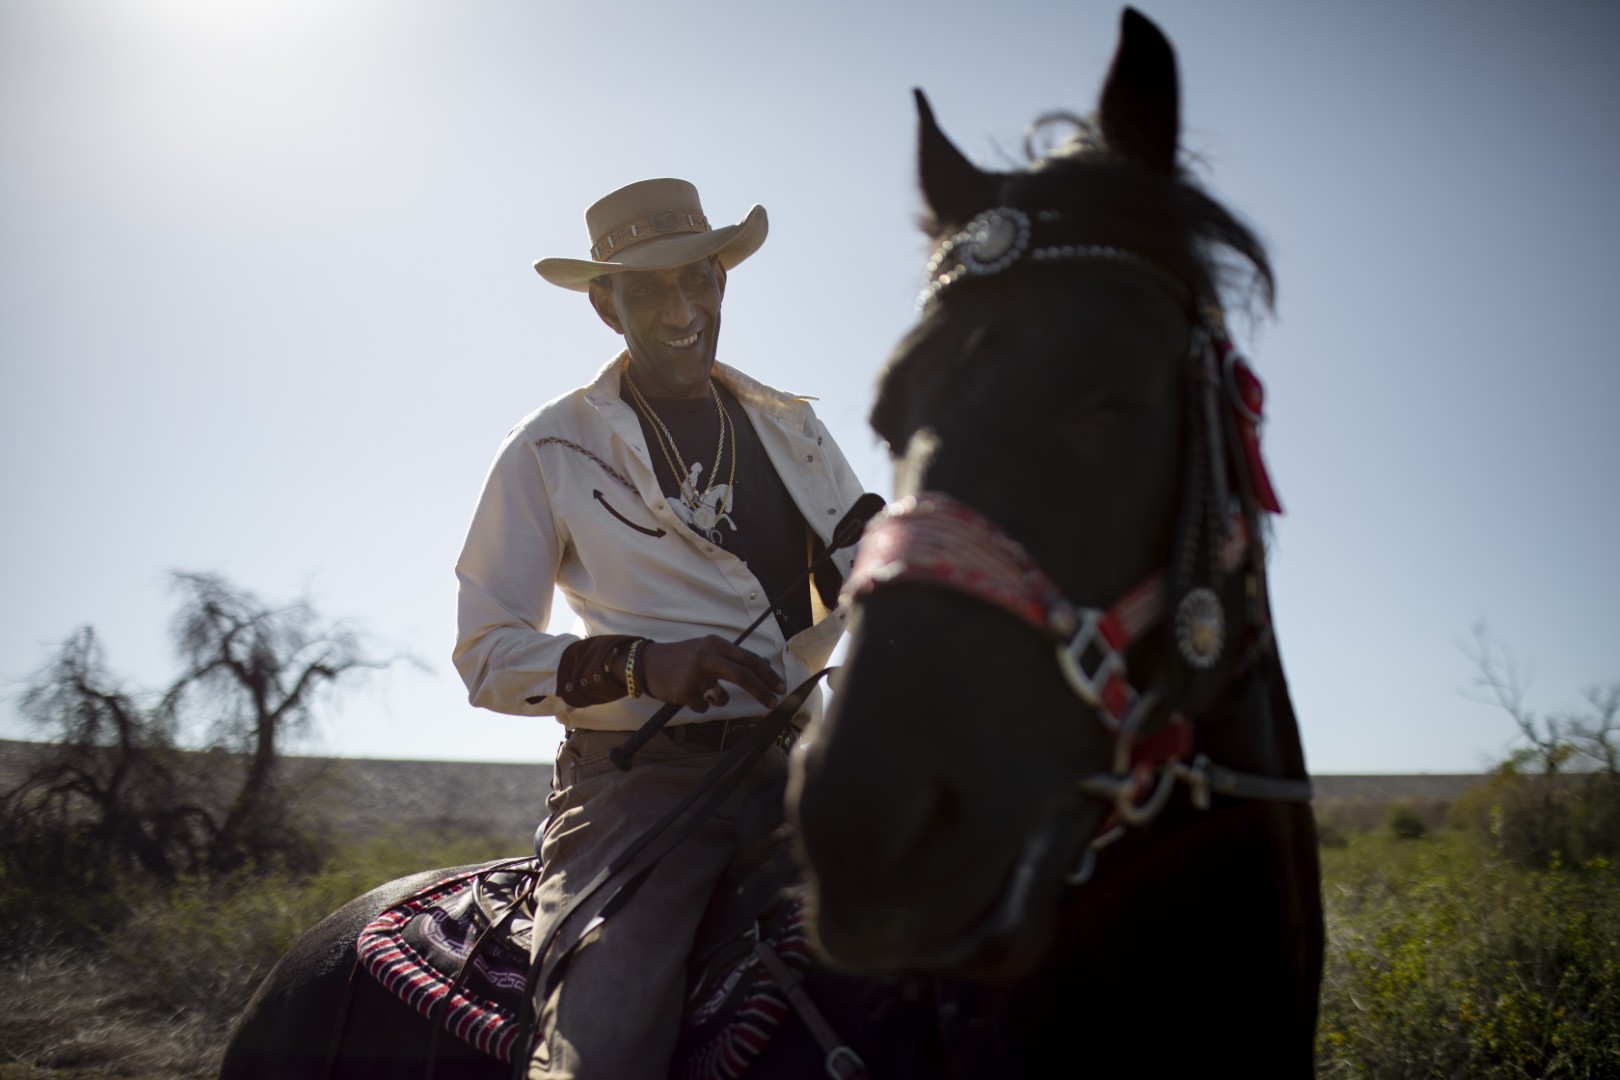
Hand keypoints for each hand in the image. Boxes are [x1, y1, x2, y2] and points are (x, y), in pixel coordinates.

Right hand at [637, 636, 785, 711]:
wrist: (646, 664)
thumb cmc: (681, 659)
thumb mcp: (705, 650)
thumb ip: (730, 658)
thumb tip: (762, 667)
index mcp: (715, 644)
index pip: (748, 659)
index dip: (766, 674)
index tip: (780, 687)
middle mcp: (706, 656)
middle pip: (742, 675)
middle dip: (761, 691)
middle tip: (773, 703)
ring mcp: (694, 674)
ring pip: (721, 697)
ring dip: (716, 699)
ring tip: (699, 689)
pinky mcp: (684, 691)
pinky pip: (703, 706)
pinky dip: (699, 704)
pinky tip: (685, 693)